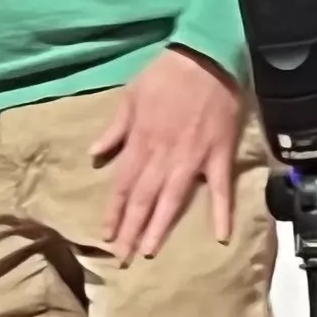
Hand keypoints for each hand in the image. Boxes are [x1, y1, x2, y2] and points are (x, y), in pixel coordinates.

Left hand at [88, 48, 244, 259]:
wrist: (206, 57)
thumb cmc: (167, 74)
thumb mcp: (131, 95)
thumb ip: (115, 129)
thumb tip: (95, 155)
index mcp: (140, 142)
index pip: (122, 184)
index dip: (113, 212)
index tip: (105, 235)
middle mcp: (163, 156)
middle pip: (142, 199)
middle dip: (130, 230)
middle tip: (121, 258)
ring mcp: (192, 158)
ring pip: (172, 200)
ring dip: (159, 228)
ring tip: (148, 253)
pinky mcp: (219, 155)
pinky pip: (221, 189)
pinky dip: (221, 212)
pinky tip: (221, 236)